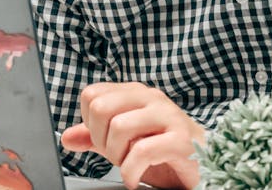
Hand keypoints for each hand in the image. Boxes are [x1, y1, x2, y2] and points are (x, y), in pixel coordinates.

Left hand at [61, 82, 204, 189]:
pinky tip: (135, 179)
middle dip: (101, 139)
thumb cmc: (162, 152)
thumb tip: (67, 137)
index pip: (91, 95)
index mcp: (134, 93)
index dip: (90, 124)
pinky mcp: (182, 139)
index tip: (104, 141)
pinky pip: (142, 151)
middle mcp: (150, 97)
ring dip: (116, 157)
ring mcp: (167, 115)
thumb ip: (95, 137)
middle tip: (115, 156)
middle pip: (100, 107)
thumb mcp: (124, 143)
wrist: (204, 167)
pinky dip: (131, 172)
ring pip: (119, 127)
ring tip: (127, 166)